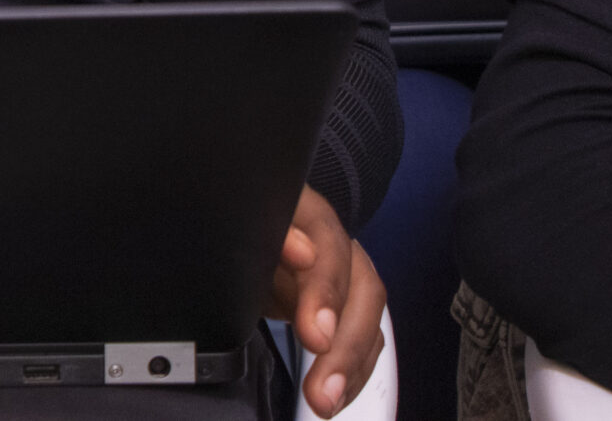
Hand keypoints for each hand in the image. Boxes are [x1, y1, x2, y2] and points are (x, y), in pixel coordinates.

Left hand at [269, 187, 385, 417]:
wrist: (260, 231)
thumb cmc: (246, 224)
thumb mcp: (242, 224)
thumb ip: (265, 235)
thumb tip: (298, 251)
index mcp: (305, 211)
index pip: (328, 240)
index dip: (326, 288)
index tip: (315, 332)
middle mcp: (336, 243)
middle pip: (362, 289)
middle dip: (344, 341)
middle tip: (321, 382)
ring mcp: (347, 275)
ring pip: (369, 319)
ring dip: (349, 364)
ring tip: (325, 399)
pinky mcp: (347, 307)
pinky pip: (362, 339)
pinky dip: (350, 371)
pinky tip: (335, 395)